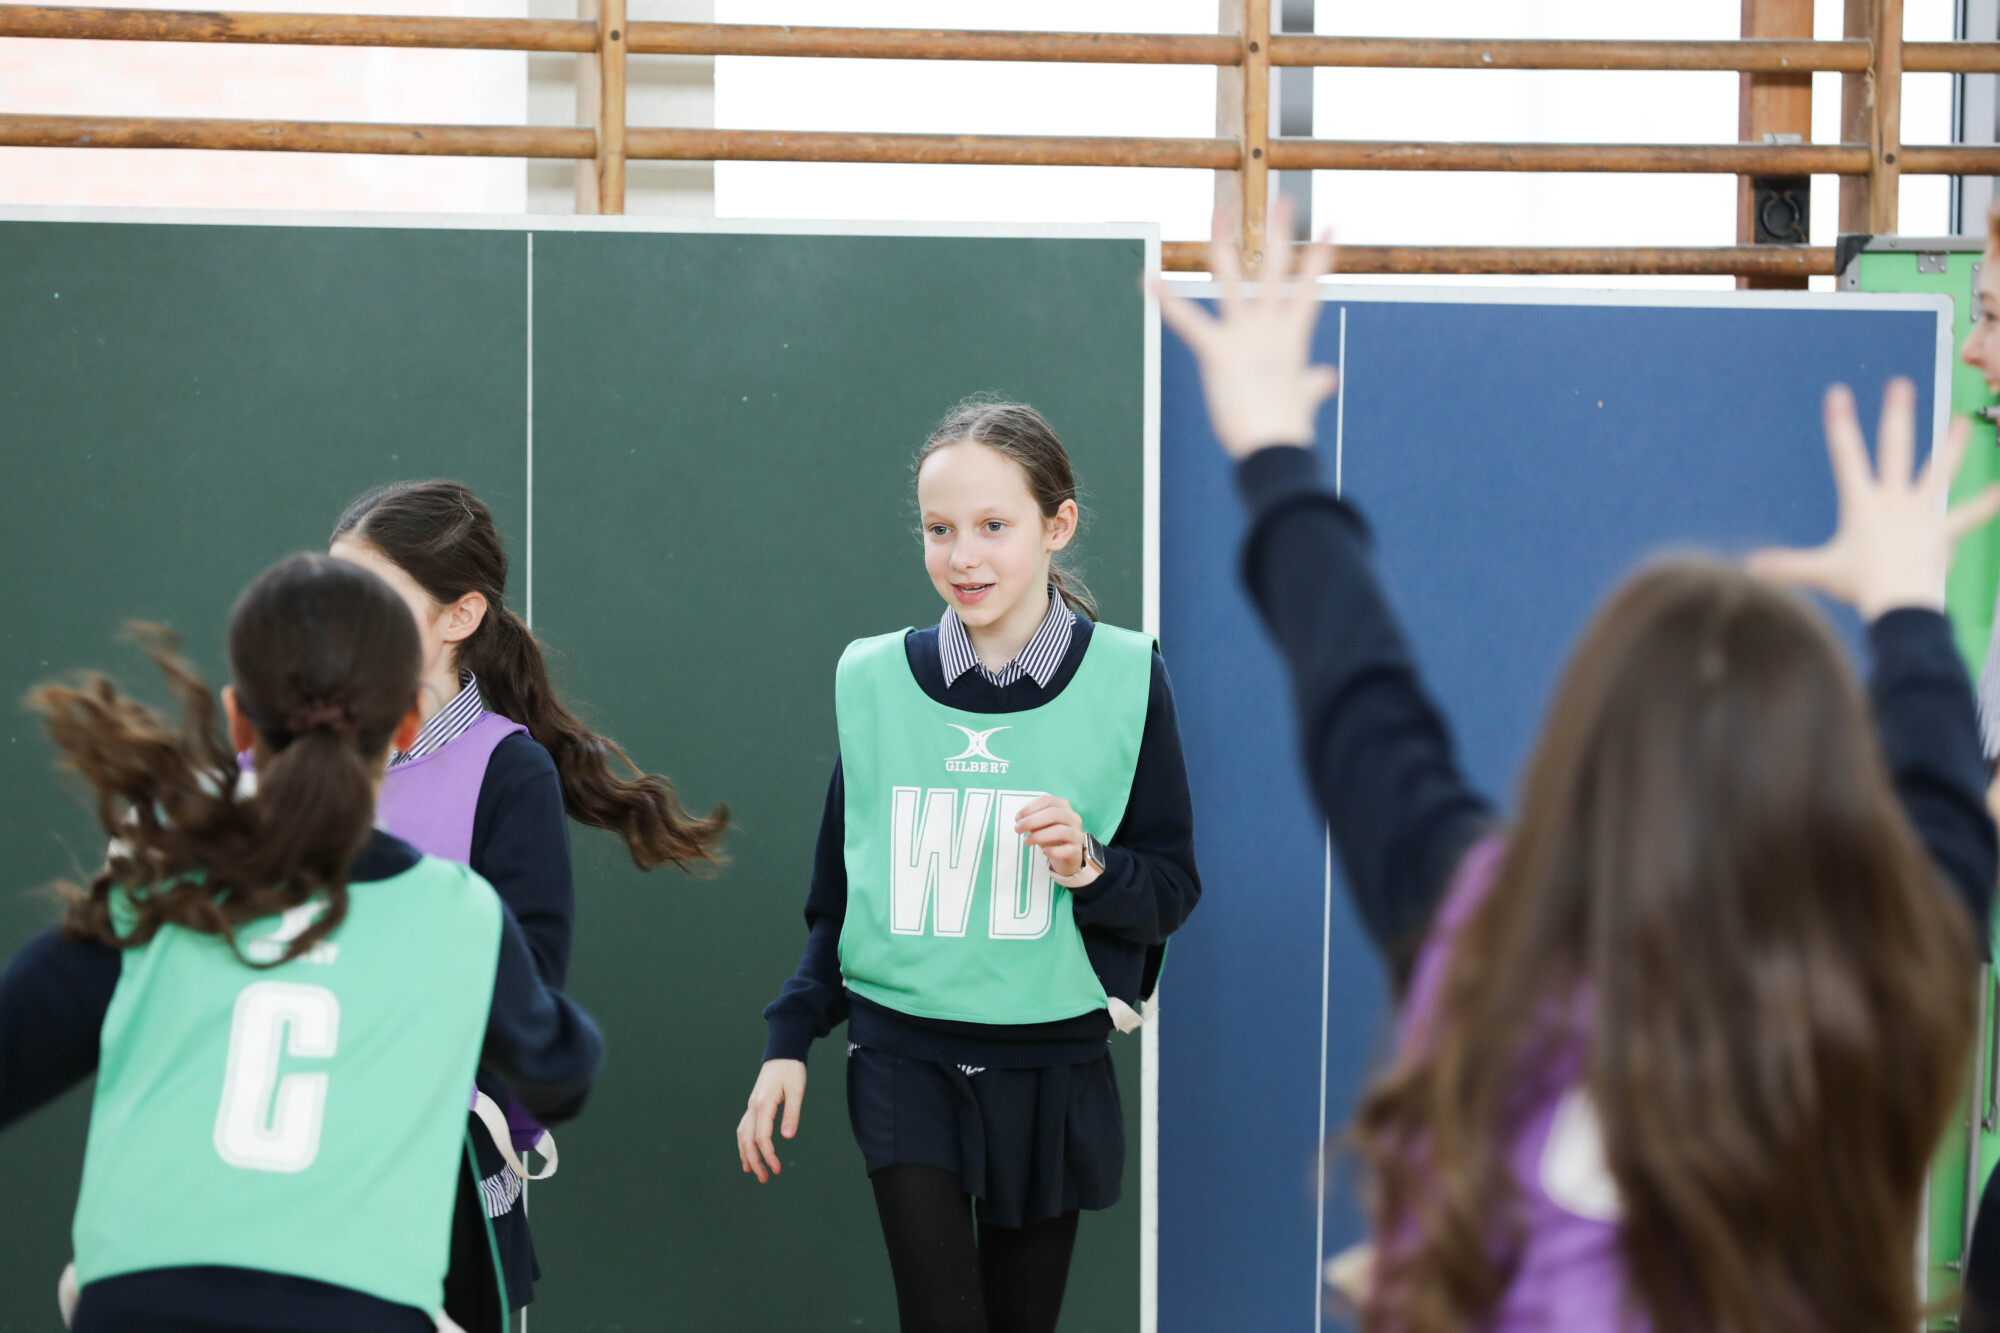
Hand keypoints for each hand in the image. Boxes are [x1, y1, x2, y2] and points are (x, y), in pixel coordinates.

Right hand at [736, 1058, 804, 1182]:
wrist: (783, 1053)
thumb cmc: (792, 1070)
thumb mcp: (797, 1090)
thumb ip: (792, 1113)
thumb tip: (787, 1137)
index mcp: (763, 1104)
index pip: (761, 1137)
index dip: (768, 1155)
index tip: (777, 1168)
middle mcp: (753, 1106)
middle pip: (748, 1140)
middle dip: (755, 1161)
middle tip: (765, 1179)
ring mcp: (751, 1106)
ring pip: (742, 1135)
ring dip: (746, 1154)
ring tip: (752, 1171)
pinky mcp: (753, 1105)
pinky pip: (744, 1127)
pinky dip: (744, 1142)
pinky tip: (747, 1152)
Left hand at [1014, 794, 1091, 882]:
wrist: (1066, 855)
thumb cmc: (1050, 835)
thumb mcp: (1040, 825)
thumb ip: (1032, 820)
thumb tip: (1020, 821)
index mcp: (1063, 806)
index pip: (1047, 800)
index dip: (1030, 807)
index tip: (1017, 818)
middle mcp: (1073, 817)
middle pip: (1054, 813)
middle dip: (1032, 821)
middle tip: (1017, 829)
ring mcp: (1077, 833)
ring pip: (1060, 831)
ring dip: (1039, 836)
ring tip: (1026, 841)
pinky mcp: (1077, 850)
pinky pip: (1067, 850)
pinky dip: (1054, 850)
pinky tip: (1044, 851)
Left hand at [1148, 196, 1339, 458]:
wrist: (1276, 448)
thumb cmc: (1288, 429)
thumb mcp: (1303, 398)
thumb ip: (1314, 383)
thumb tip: (1326, 377)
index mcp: (1292, 335)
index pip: (1310, 286)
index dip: (1320, 257)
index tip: (1329, 228)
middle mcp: (1270, 326)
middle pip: (1278, 268)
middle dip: (1280, 231)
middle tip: (1282, 197)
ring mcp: (1244, 334)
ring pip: (1233, 279)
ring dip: (1223, 244)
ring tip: (1217, 211)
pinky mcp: (1218, 350)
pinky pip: (1189, 321)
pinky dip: (1167, 302)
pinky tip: (1148, 280)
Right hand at [1750, 380, 1999, 618]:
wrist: (1900, 603)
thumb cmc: (1859, 586)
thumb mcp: (1818, 572)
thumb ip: (1784, 566)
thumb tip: (1748, 568)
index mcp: (1862, 503)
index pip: (1847, 456)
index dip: (1841, 423)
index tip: (1839, 393)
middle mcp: (1894, 499)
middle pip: (1895, 449)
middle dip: (1896, 415)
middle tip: (1899, 385)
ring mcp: (1922, 513)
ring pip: (1940, 471)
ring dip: (1952, 445)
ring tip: (1962, 421)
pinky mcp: (1944, 532)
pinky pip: (1971, 515)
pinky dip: (1989, 502)